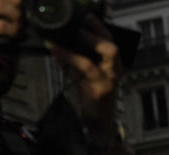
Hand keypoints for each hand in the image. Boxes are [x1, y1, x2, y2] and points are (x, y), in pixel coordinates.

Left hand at [50, 14, 121, 129]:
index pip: (109, 40)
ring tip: (71, 35)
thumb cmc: (91, 99)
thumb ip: (72, 61)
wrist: (97, 124)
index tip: (85, 15)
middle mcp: (114, 71)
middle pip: (112, 45)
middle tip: (81, 24)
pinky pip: (86, 68)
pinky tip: (54, 49)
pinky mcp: (101, 90)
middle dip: (98, 31)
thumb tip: (56, 43)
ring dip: (90, 40)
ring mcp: (110, 80)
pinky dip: (68, 56)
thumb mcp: (81, 76)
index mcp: (111, 65)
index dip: (99, 26)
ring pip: (107, 53)